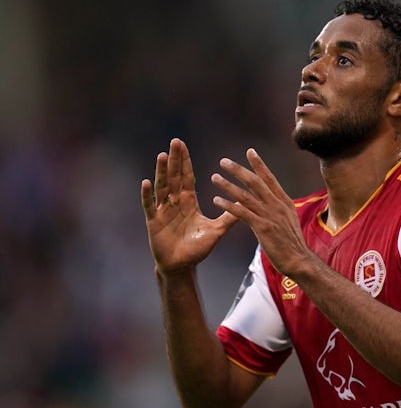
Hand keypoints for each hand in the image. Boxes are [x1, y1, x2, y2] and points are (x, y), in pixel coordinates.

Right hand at [141, 138, 237, 273]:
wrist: (181, 266)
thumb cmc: (197, 249)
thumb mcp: (216, 230)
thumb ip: (229, 217)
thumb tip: (246, 204)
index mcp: (188, 202)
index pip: (186, 177)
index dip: (185, 161)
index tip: (183, 145)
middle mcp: (174, 203)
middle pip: (174, 177)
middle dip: (175, 160)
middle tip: (175, 141)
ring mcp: (162, 211)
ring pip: (162, 188)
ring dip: (162, 172)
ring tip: (163, 156)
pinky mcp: (154, 222)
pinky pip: (150, 206)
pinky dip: (147, 195)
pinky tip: (147, 183)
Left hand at [211, 148, 309, 275]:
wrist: (299, 260)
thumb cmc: (293, 244)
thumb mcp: (288, 220)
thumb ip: (278, 209)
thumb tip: (271, 201)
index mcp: (284, 202)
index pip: (270, 178)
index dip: (259, 164)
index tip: (250, 152)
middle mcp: (277, 205)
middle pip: (255, 182)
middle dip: (238, 170)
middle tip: (223, 162)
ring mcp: (270, 215)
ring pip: (245, 195)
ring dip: (228, 185)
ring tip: (215, 177)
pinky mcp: (262, 227)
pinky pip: (241, 212)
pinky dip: (228, 204)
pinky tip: (216, 199)